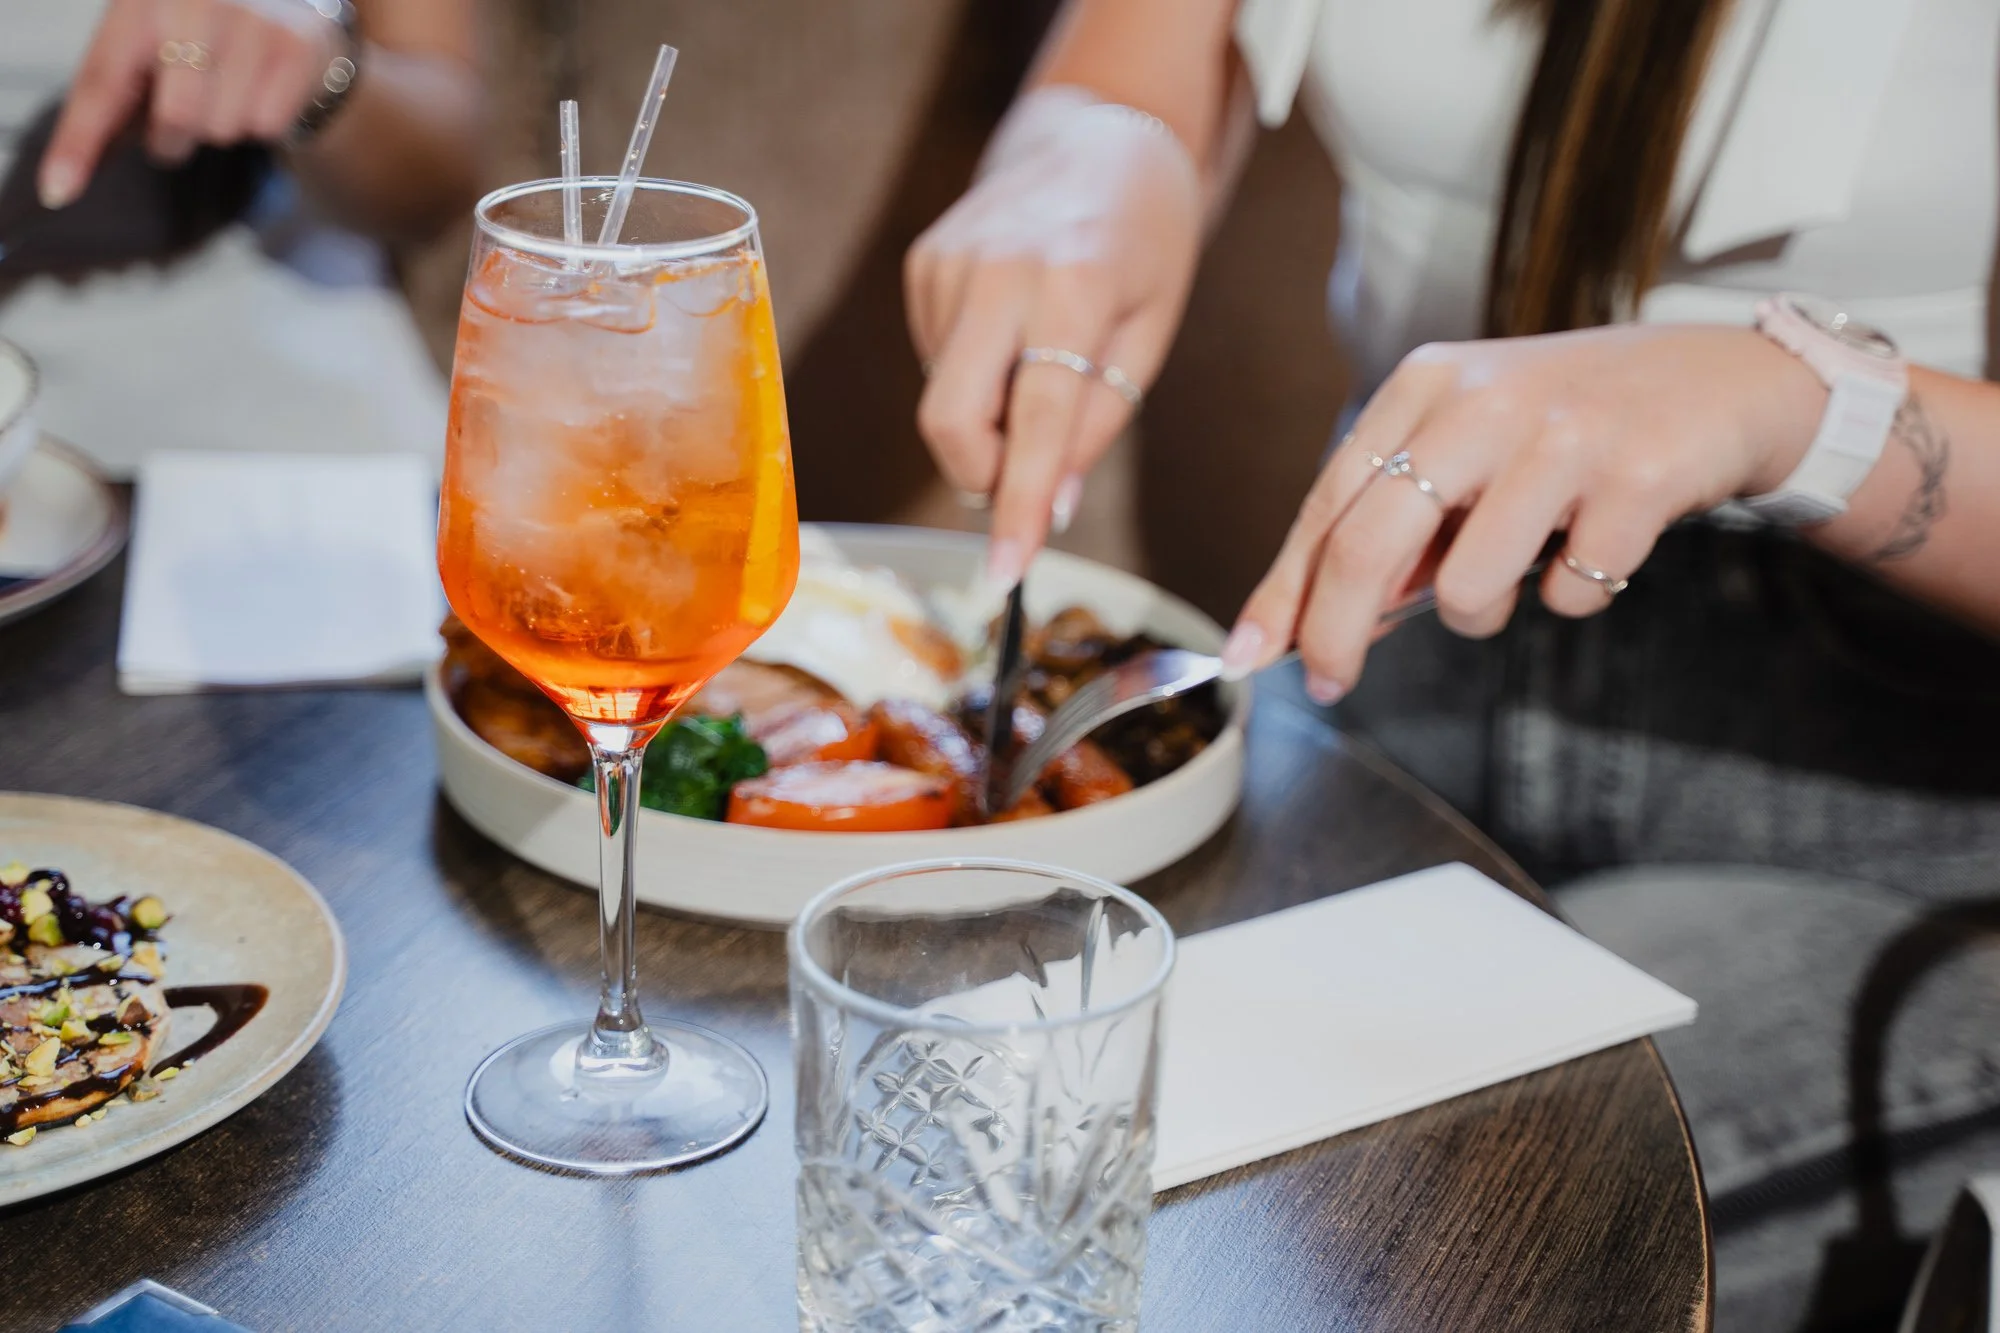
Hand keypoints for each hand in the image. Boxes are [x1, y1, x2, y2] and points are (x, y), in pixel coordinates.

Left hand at [39, 0, 342, 209]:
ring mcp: (249, 23)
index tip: (59, 190)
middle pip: (177, 118)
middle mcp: (193, 4)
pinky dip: (263, 122)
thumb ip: (112, 103)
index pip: (102, 83)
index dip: (79, 142)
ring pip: (224, 127)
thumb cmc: (203, 35)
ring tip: (231, 91)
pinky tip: (262, 90)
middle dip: (177, 137)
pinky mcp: (294, 48)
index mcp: (140, 3)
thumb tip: (66, 179)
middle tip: (185, 116)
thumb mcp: (146, 47)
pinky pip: (267, 125)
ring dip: (223, 126)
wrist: (285, 8)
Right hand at [907, 86, 1202, 583]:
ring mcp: (949, 264)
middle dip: (981, 475)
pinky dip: (972, 373)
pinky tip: (1010, 331)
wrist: (1097, 139)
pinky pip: (935, 360)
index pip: (1034, 422)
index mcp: (1074, 287)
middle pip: (950, 420)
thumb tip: (1042, 508)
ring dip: (988, 415)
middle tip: (1019, 482)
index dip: (1016, 505)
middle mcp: (999, 272)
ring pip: (943, 397)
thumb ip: (1096, 423)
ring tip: (1038, 359)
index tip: (1006, 572)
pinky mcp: (922, 263)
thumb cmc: (1142, 245)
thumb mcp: (1149, 335)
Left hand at [1221, 324, 1825, 700]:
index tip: (1252, 657)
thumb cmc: (1577, 426)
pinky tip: (1599, 546)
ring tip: (1523, 566)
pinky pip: (1567, 594)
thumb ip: (1399, 522)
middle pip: (1369, 546)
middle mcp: (1482, 402)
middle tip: (1330, 684)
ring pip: (1465, 587)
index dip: (1284, 591)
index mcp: (1425, 387)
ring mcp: (1562, 436)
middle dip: (1336, 633)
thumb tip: (1312, 622)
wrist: (1729, 381)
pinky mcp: (1638, 476)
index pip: (1329, 505)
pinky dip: (1574, 594)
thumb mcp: (1473, 447)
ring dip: (1483, 610)